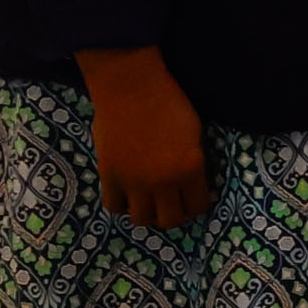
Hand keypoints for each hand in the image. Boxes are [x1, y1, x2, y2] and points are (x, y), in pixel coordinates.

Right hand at [74, 48, 208, 228]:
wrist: (131, 87)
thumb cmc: (168, 102)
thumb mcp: (195, 134)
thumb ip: (193, 162)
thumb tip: (191, 182)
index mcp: (191, 169)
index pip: (198, 206)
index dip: (196, 206)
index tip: (191, 200)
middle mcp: (164, 182)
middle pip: (170, 220)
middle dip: (174, 215)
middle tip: (170, 204)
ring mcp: (134, 182)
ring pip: (142, 219)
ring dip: (147, 213)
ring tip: (148, 202)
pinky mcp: (109, 176)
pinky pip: (114, 206)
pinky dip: (121, 205)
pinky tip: (127, 194)